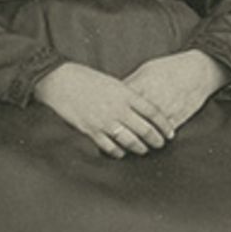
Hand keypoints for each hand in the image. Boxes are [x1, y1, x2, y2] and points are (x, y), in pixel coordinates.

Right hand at [34, 61, 171, 157]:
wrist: (60, 81)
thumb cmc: (85, 78)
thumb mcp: (112, 82)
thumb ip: (127, 96)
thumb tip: (141, 107)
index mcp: (125, 94)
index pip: (153, 112)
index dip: (164, 124)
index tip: (170, 132)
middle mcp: (118, 109)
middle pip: (145, 129)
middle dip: (156, 139)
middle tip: (161, 144)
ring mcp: (104, 122)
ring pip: (130, 141)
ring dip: (140, 148)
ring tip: (145, 150)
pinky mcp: (91, 131)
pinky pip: (110, 147)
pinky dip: (118, 152)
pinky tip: (122, 152)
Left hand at [122, 50, 230, 137]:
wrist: (198, 71)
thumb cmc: (171, 68)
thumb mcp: (146, 70)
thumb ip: (131, 83)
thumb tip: (115, 93)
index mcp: (142, 86)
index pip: (121, 103)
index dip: (112, 113)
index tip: (106, 119)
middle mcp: (151, 99)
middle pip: (131, 120)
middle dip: (122, 130)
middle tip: (114, 137)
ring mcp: (164, 110)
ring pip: (147, 131)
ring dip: (138, 139)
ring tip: (130, 145)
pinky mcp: (177, 118)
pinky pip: (162, 133)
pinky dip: (155, 139)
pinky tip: (149, 144)